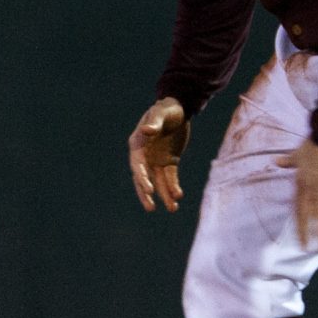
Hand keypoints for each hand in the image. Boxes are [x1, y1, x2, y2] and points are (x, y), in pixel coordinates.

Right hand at [128, 98, 191, 212]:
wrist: (179, 108)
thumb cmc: (167, 108)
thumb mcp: (161, 112)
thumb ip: (154, 122)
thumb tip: (146, 130)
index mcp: (138, 144)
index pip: (138, 165)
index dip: (142, 178)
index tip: (150, 190)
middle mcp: (144, 155)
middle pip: (143, 178)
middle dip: (146, 193)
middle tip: (151, 208)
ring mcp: (156, 160)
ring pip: (158, 182)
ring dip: (163, 195)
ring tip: (172, 209)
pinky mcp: (169, 162)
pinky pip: (170, 178)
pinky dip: (173, 187)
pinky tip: (178, 197)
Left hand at [277, 140, 317, 252]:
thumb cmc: (316, 141)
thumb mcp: (298, 152)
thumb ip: (288, 160)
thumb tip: (275, 162)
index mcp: (302, 181)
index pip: (299, 208)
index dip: (300, 224)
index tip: (300, 239)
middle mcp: (311, 186)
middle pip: (309, 214)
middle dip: (309, 233)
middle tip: (311, 250)